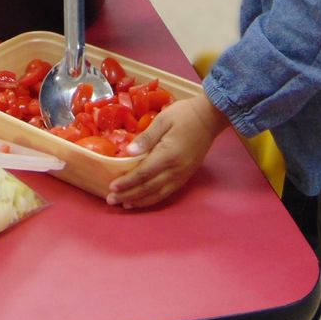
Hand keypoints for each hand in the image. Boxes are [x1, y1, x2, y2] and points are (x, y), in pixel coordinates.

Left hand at [106, 95, 228, 208]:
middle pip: (148, 188)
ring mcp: (182, 175)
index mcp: (168, 154)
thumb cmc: (184, 115)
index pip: (143, 173)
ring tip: (124, 204)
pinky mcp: (186, 176)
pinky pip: (167, 192)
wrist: (209, 117)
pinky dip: (153, 199)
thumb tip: (128, 152)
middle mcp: (176, 169)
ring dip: (139, 201)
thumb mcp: (163, 119)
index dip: (127, 182)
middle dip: (128, 195)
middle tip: (111, 200)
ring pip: (158, 194)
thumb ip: (146, 137)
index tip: (112, 187)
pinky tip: (143, 200)